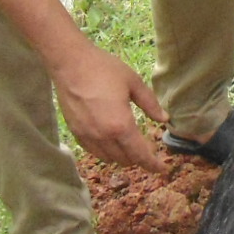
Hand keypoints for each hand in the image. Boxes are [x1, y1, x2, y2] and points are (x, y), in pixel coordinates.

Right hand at [47, 44, 169, 172]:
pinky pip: (94, 152)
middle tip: (148, 148)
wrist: (69, 63)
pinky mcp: (76, 132)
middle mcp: (103, 137)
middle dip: (140, 159)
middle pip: (126, 160)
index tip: (163, 169)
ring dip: (123, 156)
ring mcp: (87, 136)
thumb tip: (164, 119)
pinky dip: (106, 152)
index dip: (153, 165)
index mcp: (121, 125)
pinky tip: (110, 141)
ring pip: (109, 159)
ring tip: (130, 145)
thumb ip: (150, 103)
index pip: (141, 155)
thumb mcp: (133, 82)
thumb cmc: (103, 69)